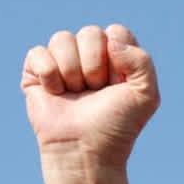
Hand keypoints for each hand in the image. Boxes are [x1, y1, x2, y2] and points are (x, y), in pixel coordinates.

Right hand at [21, 24, 159, 183]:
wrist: (85, 151)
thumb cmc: (116, 126)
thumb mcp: (146, 96)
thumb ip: (142, 61)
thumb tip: (110, 39)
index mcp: (117, 58)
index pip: (116, 32)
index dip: (117, 57)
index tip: (117, 84)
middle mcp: (90, 57)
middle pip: (89, 33)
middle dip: (94, 65)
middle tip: (96, 91)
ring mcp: (63, 63)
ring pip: (62, 39)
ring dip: (72, 71)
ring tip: (76, 94)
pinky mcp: (37, 73)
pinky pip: (38, 53)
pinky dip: (49, 75)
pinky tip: (56, 93)